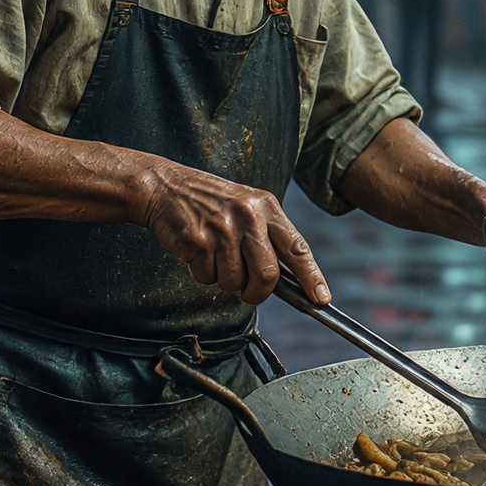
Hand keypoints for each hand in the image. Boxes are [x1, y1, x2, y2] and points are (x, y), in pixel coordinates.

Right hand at [136, 161, 329, 305]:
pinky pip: (207, 277)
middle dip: (257, 292)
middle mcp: (248, 217)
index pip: (297, 247)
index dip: (312, 277)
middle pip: (267, 275)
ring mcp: (223, 229)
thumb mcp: (246, 206)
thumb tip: (288, 277)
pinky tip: (197, 251)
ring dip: (223, 279)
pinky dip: (201, 272)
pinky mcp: (198, 241)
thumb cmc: (208, 201)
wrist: (164, 186)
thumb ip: (267, 235)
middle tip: (247, 290)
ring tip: (214, 254)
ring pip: (234, 282)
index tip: (321, 299)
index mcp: (266, 207)